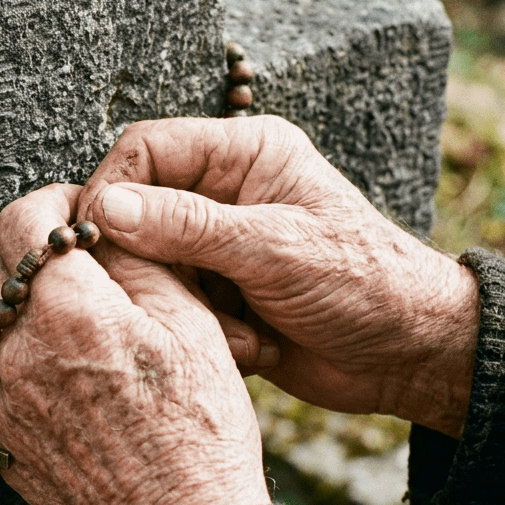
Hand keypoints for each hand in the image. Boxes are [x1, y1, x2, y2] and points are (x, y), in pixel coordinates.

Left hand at [0, 183, 269, 504]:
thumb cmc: (202, 431)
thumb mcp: (191, 325)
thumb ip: (136, 260)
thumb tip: (102, 226)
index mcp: (68, 311)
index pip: (19, 220)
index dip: (51, 204)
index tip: (78, 217)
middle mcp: (17, 352)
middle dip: (34, 257)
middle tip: (82, 268)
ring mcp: (1, 401)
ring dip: (28, 312)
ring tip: (86, 329)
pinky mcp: (0, 442)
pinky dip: (27, 364)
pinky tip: (77, 380)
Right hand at [76, 116, 478, 438]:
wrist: (408, 356)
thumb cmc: (364, 284)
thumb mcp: (274, 249)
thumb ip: (187, 226)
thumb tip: (104, 208)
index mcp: (243, 154)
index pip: (145, 149)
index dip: (111, 190)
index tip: (96, 239)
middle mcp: (222, 191)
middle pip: (135, 208)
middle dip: (148, 260)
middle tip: (170, 298)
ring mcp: (215, 244)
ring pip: (147, 263)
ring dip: (178, 302)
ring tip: (231, 327)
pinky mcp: (215, 292)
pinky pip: (170, 302)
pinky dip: (195, 329)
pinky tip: (248, 345)